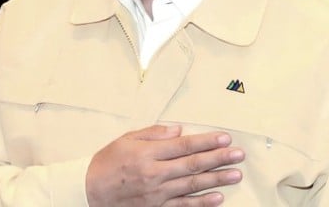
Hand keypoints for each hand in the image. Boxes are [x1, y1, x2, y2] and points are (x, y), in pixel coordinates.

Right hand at [85, 125, 243, 206]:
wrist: (90, 191)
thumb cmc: (107, 163)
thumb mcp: (125, 140)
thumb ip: (152, 134)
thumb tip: (178, 130)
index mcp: (146, 153)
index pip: (183, 146)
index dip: (206, 141)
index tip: (225, 137)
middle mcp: (154, 173)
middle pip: (192, 164)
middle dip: (219, 158)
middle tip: (239, 154)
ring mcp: (157, 193)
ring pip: (192, 185)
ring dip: (217, 179)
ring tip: (236, 174)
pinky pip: (183, 206)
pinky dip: (202, 203)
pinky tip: (218, 197)